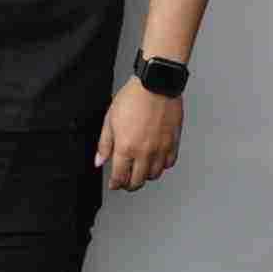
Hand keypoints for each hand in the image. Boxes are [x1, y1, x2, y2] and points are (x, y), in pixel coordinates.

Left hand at [95, 77, 183, 191]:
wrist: (155, 86)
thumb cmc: (132, 99)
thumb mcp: (109, 120)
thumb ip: (104, 144)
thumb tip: (99, 161)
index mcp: (126, 147)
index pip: (120, 176)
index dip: (115, 184)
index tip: (113, 185)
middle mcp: (145, 152)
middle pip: (138, 180)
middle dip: (129, 185)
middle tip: (125, 183)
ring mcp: (161, 149)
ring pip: (154, 174)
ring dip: (145, 177)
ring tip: (139, 172)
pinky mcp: (173, 143)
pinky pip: (169, 163)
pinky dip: (162, 167)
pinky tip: (155, 162)